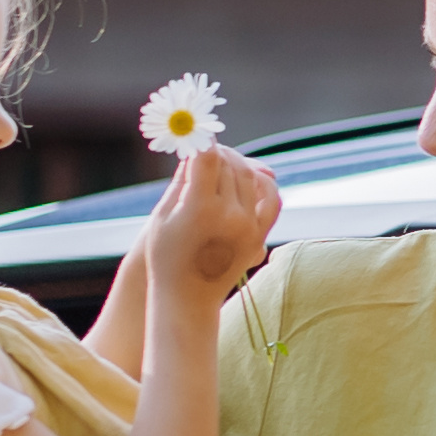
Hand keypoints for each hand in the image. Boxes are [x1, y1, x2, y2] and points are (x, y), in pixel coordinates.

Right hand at [141, 145, 280, 296]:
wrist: (187, 299)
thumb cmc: (165, 258)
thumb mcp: (164, 215)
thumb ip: (182, 179)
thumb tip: (193, 149)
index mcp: (200, 209)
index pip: (209, 159)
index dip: (203, 143)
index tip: (198, 136)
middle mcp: (230, 216)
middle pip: (231, 165)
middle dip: (219, 152)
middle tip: (208, 149)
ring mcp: (249, 227)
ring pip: (251, 177)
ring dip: (238, 164)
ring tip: (223, 164)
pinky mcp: (259, 237)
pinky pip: (271, 199)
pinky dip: (263, 184)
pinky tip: (249, 179)